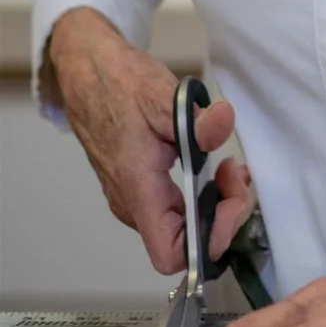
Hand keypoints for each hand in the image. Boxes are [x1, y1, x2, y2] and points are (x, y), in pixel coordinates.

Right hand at [46, 7, 253, 272]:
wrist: (91, 73)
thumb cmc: (121, 85)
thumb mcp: (165, 95)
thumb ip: (197, 120)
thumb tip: (223, 123)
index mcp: (138, 189)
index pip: (171, 252)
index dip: (209, 240)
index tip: (230, 200)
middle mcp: (133, 204)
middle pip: (185, 240)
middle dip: (222, 213)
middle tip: (235, 173)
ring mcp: (135, 197)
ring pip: (183, 224)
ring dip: (215, 202)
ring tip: (228, 167)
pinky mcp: (140, 186)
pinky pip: (176, 207)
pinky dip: (202, 194)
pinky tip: (216, 167)